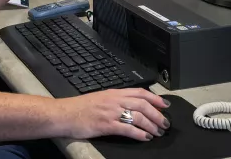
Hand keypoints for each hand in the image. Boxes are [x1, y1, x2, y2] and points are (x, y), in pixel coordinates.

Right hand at [55, 88, 169, 140]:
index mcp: (114, 93)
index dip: (155, 98)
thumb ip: (115, 100)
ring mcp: (111, 112)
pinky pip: (127, 129)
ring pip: (138, 116)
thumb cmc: (80, 108)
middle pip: (143, 104)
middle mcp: (114, 100)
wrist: (64, 114)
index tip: (165, 104)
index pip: (139, 92)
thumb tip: (132, 105)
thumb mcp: (100, 98)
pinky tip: (145, 138)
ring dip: (151, 125)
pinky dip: (139, 134)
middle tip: (165, 123)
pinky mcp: (107, 125)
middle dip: (157, 114)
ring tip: (158, 132)